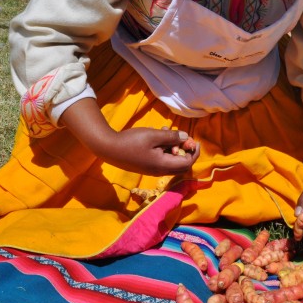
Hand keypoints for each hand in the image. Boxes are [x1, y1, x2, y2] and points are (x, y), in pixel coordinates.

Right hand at [60, 98, 198, 175]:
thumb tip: (186, 137)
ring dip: (173, 148)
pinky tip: (159, 136)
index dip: (193, 152)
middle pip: (181, 165)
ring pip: (171, 161)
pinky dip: (165, 149)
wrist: (108, 148)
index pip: (187, 163)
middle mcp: (159, 171)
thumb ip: (171, 137)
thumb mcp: (153, 135)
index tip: (194, 140)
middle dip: (185, 151)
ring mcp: (152, 169)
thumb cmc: (131, 141)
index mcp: (163, 165)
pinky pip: (162, 160)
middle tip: (182, 137)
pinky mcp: (146, 166)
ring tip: (167, 131)